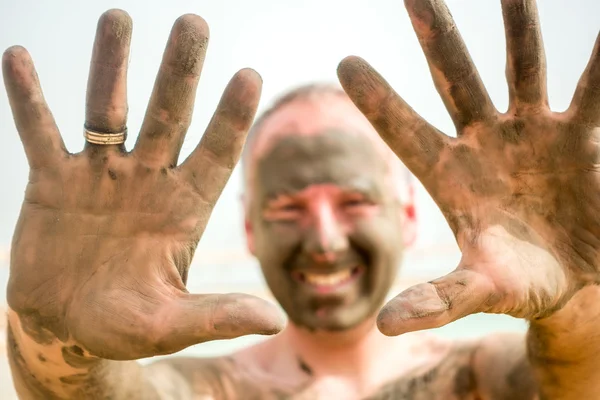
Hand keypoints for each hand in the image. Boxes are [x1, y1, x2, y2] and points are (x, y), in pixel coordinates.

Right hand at [4, 10, 282, 359]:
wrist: (66, 324)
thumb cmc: (124, 325)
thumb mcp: (171, 324)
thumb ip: (216, 316)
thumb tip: (275, 321)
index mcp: (184, 208)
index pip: (215, 154)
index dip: (231, 118)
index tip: (249, 75)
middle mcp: (148, 180)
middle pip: (169, 116)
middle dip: (180, 72)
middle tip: (193, 23)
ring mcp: (101, 176)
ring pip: (108, 111)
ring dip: (111, 66)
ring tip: (119, 17)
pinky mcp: (52, 182)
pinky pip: (41, 133)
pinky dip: (30, 99)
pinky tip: (18, 57)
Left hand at [338, 0, 599, 334]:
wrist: (578, 284)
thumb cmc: (522, 286)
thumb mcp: (480, 289)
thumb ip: (437, 299)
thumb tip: (385, 325)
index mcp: (450, 177)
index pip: (405, 133)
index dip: (379, 101)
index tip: (344, 62)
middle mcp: (485, 144)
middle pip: (455, 80)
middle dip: (436, 36)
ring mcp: (530, 133)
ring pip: (521, 67)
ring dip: (516, 23)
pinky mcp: (575, 135)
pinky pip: (591, 88)